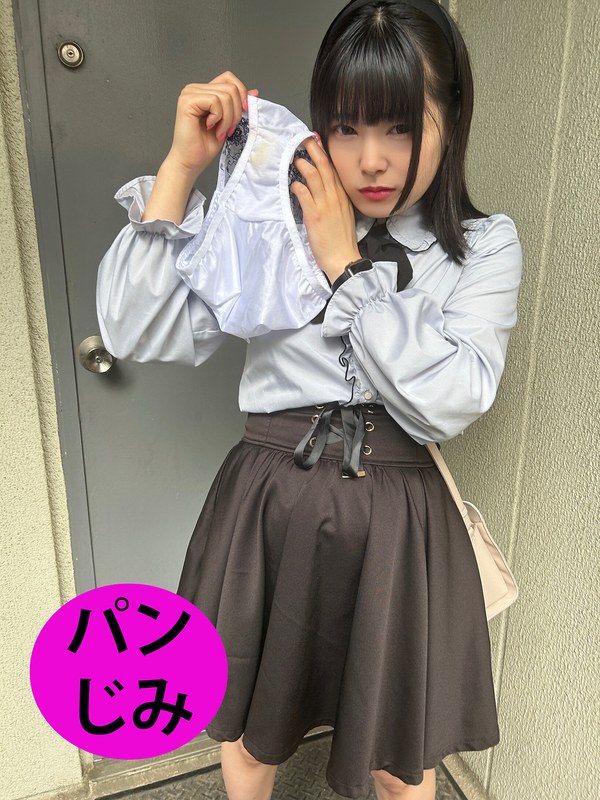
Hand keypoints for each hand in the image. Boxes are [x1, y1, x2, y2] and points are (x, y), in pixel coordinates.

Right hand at [163, 71, 258, 178]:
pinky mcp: (187, 101)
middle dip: (236, 112)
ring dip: (228, 119)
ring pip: (225, 96)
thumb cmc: (205, 146)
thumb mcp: (229, 122)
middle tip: (228, 130)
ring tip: (220, 131)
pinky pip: (215, 101)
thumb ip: (238, 105)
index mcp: (204, 91)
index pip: (229, 79)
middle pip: (231, 88)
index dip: (241, 94)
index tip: (242, 114)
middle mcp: (195, 89)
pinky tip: (210, 128)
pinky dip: (219, 118)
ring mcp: (189, 93)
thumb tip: (254, 92)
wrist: (191, 162)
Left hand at [290, 136, 361, 283]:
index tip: (317, 144)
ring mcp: (325, 205)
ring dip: (304, 165)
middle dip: (314, 151)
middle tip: (304, 140)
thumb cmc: (342, 241)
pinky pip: (304, 194)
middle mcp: (335, 197)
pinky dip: (297, 186)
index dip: (324, 155)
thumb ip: (335, 202)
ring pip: (314, 177)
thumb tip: (325, 193)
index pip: (333, 170)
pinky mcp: (314, 215)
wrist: (343, 258)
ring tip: (295, 158)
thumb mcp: (344, 216)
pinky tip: (293, 184)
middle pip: (324, 168)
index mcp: (342, 197)